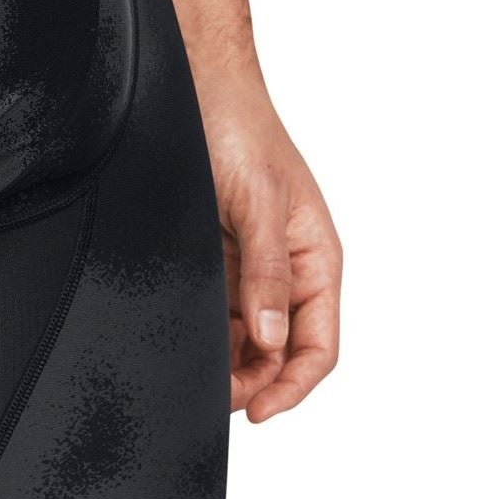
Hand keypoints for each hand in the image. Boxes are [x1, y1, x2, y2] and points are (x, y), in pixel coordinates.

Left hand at [196, 71, 341, 421]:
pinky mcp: (212, 257)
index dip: (291, 385)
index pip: (317, 344)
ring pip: (243, 336)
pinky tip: (180, 343)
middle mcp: (283, 270)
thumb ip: (265, 272)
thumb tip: (272, 338)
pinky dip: (203, 331)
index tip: (258, 412)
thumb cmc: (241, 130)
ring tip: (191, 379)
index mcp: (314, 259)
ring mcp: (246, 266)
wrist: (196, 86)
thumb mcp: (259, 202)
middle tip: (211, 399)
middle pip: (277, 350)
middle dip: (251, 382)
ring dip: (225, 361)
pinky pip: (214, 308)